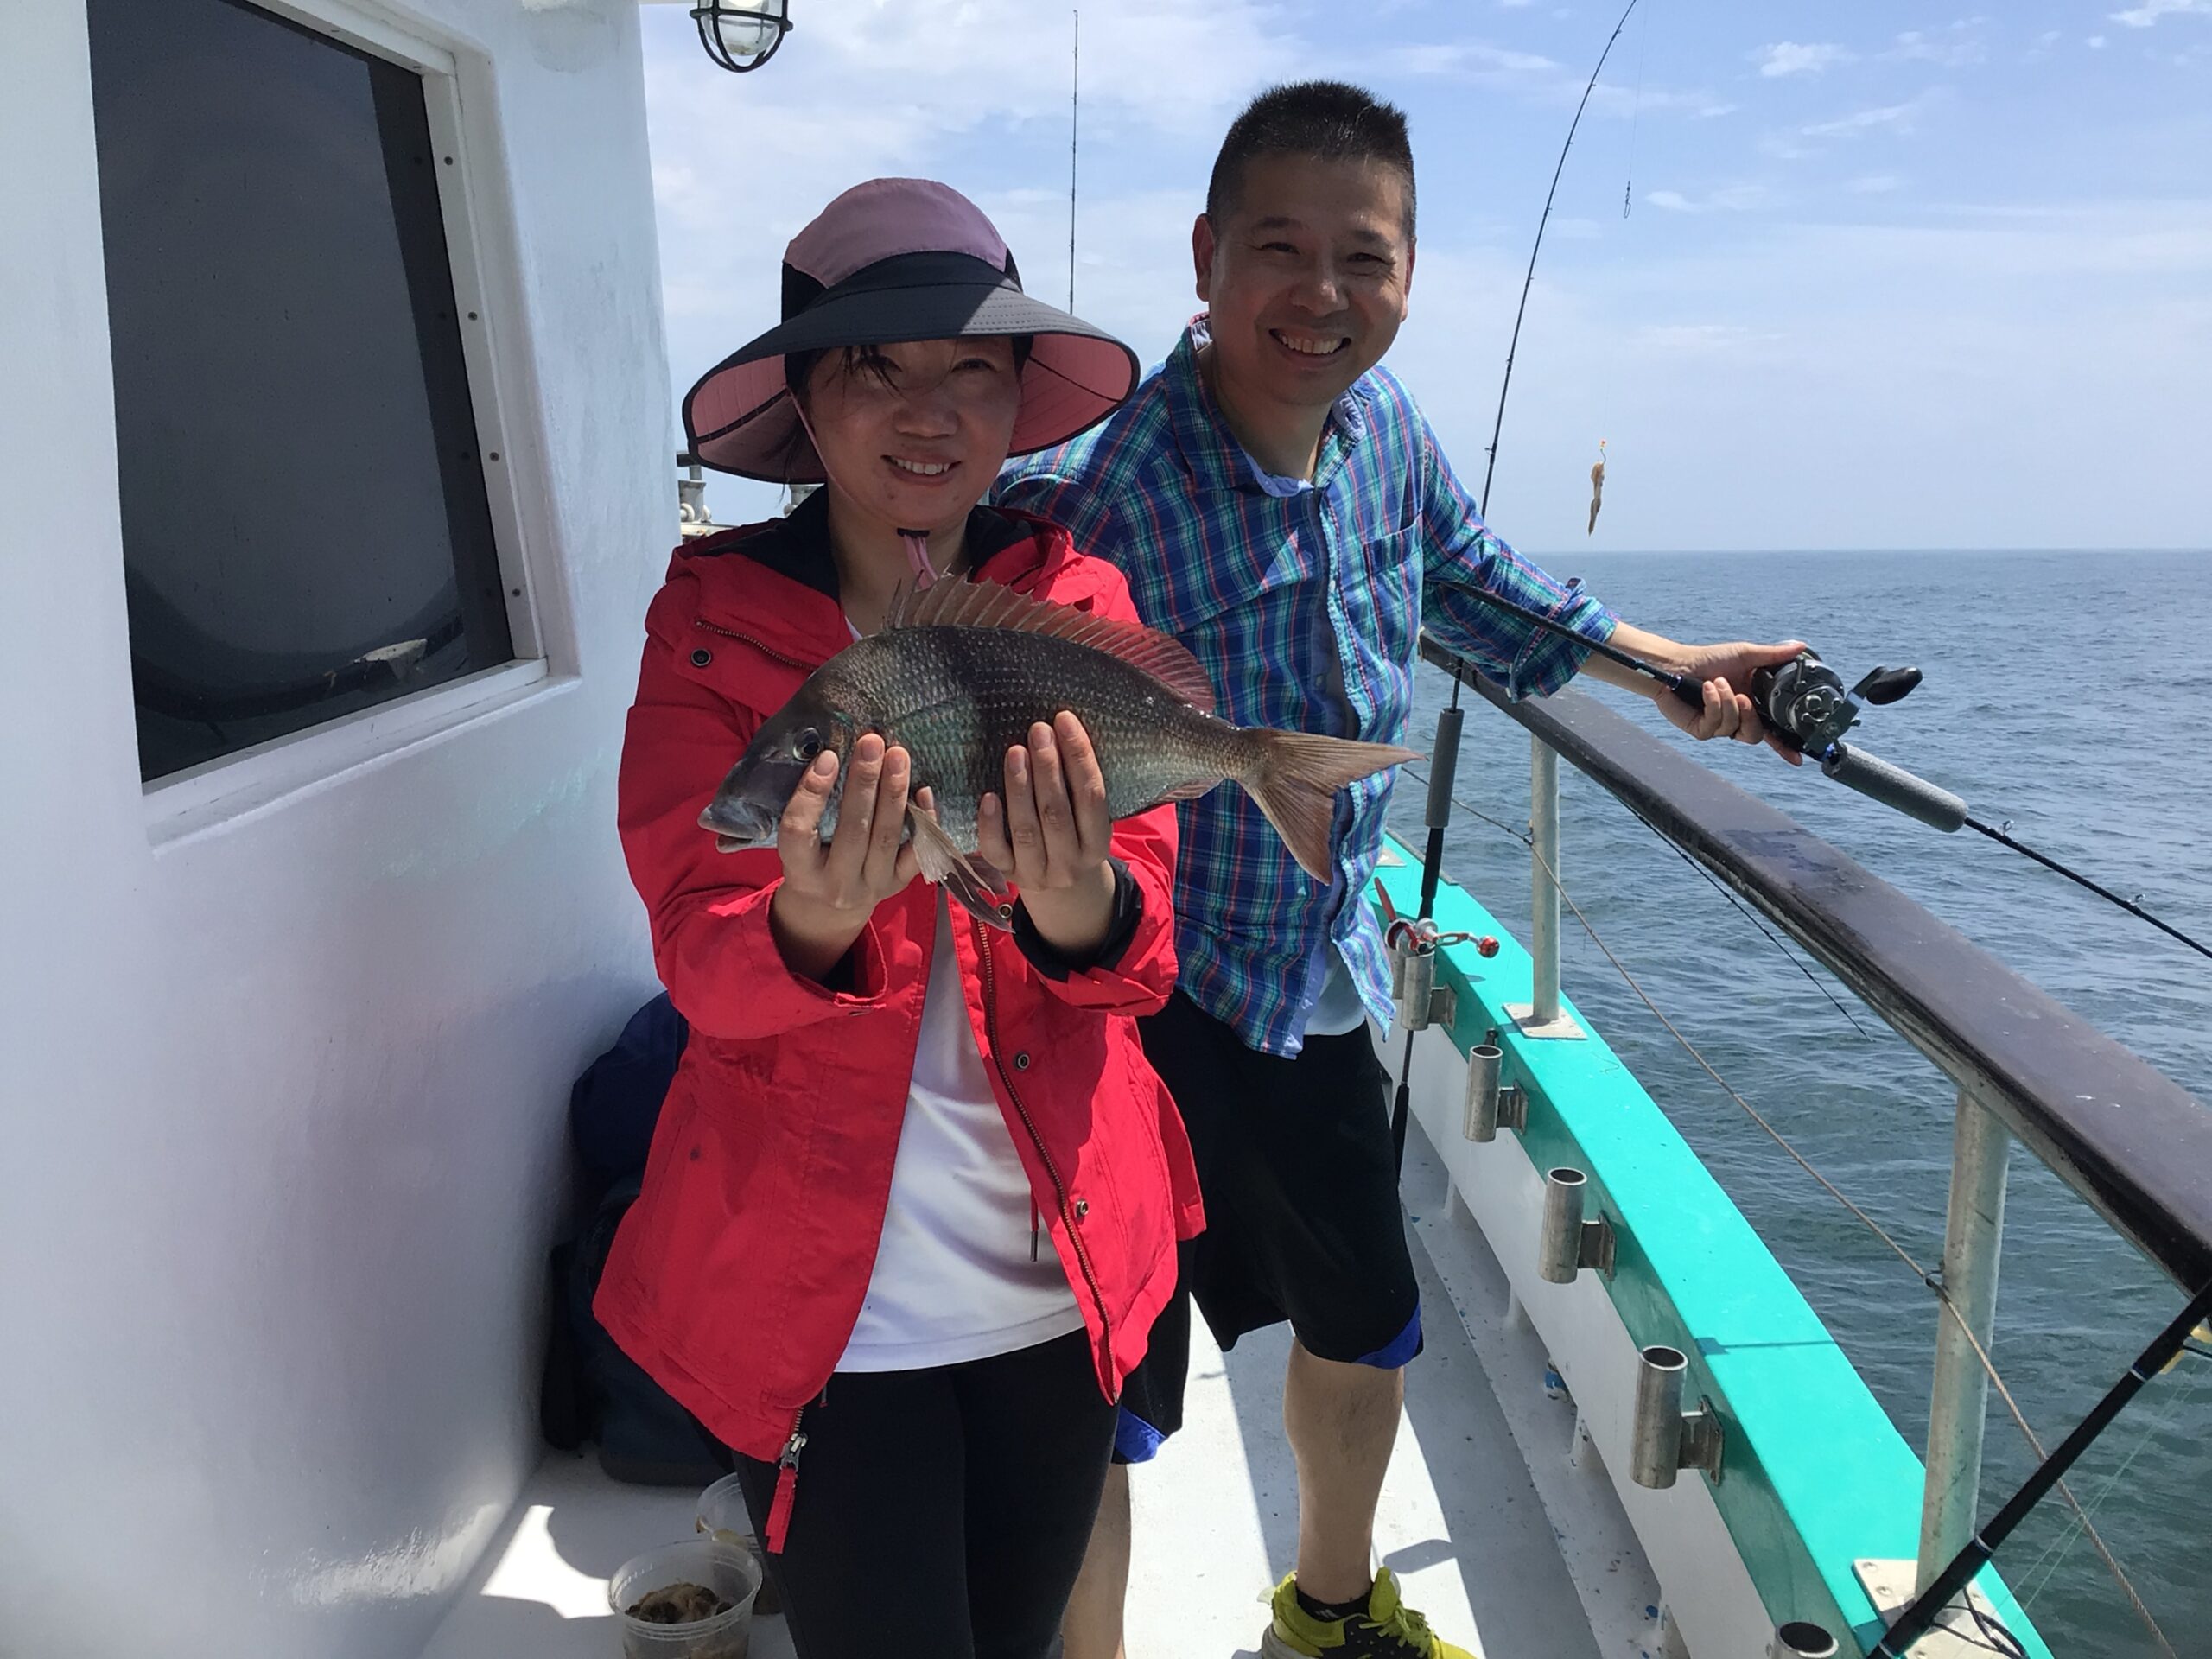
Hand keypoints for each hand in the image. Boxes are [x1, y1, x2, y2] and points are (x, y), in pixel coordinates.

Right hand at [770, 734, 921, 978]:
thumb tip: (832, 752)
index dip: (812, 794)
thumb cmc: (812, 858)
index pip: (799, 831)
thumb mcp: (799, 840)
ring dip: (894, 792)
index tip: (828, 756)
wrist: (830, 905)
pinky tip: (924, 790)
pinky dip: (924, 820)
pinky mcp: (899, 884)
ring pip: (885, 837)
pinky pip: (916, 853)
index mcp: (801, 870)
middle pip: (852, 830)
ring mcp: (872, 886)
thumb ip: (809, 806)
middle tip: (871, 742)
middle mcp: (836, 883)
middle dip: (864, 783)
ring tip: (898, 755)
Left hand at [978, 712, 1115, 952]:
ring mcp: (1036, 871)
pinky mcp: (1007, 874)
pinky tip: (988, 795)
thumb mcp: (1088, 820)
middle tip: (1038, 730)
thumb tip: (1062, 730)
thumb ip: (1079, 788)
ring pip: (1026, 829)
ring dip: (1020, 787)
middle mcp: (1069, 863)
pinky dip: (990, 823)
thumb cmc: (1073, 837)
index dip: (1079, 757)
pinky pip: (995, 850)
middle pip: (1056, 813)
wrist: (1059, 890)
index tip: (1065, 720)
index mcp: (1097, 845)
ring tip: (1016, 751)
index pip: (1091, 797)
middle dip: (1048, 767)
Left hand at [1660, 640, 1810, 764]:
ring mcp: (1718, 726)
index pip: (1772, 731)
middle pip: (1755, 736)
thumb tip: (1801, 647)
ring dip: (1727, 702)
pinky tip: (1706, 688)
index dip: (1785, 746)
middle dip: (1751, 717)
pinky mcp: (1700, 729)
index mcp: (1751, 706)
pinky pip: (1714, 724)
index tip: (1798, 758)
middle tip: (1743, 697)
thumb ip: (1774, 656)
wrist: (1679, 663)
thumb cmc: (1710, 660)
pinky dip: (1713, 703)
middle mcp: (1736, 719)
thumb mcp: (1747, 655)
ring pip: (1734, 728)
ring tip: (1717, 682)